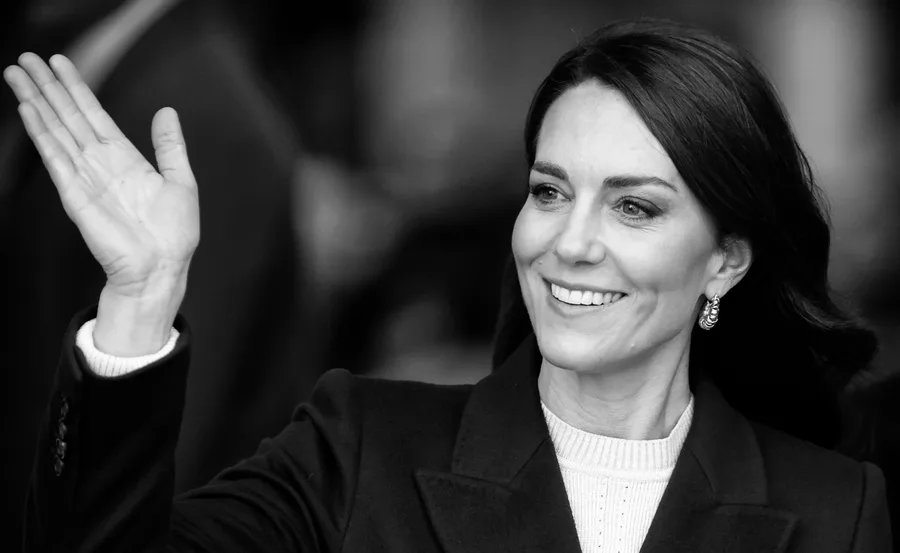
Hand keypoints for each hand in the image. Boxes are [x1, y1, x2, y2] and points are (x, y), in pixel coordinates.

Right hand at [4, 53, 199, 353]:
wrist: (161, 267)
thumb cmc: (173, 234)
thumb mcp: (181, 181)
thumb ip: (170, 145)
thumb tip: (166, 111)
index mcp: (125, 159)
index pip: (94, 115)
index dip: (77, 88)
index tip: (60, 63)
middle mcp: (100, 165)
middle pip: (67, 116)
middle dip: (47, 87)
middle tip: (26, 57)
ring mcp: (84, 177)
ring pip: (55, 130)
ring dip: (36, 101)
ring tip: (16, 73)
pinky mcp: (75, 195)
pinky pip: (55, 158)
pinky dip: (41, 133)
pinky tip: (28, 110)